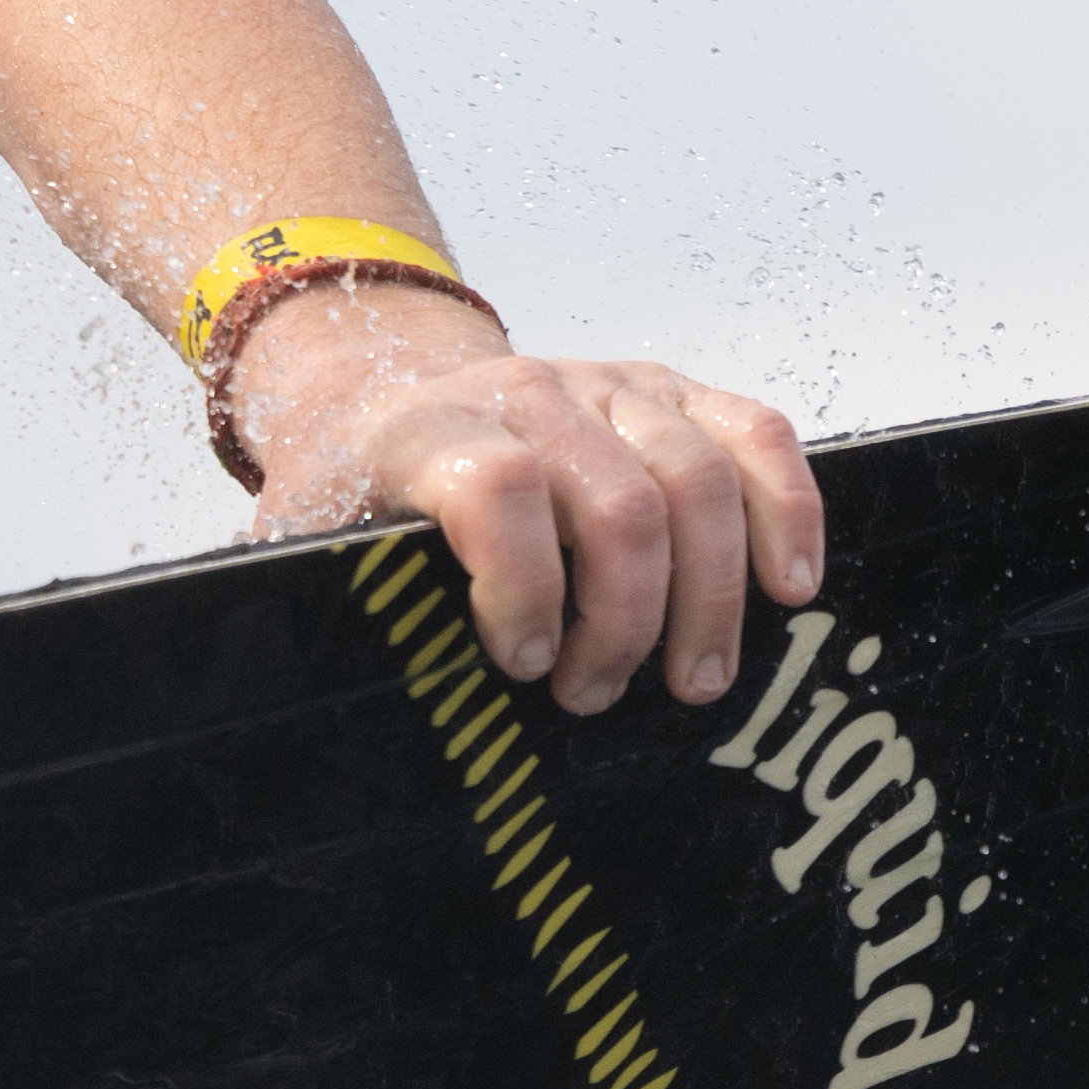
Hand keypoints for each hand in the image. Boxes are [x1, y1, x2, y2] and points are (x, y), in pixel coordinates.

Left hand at [237, 286, 826, 706]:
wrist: (380, 390)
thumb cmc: (351, 497)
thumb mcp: (303, 550)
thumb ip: (306, 613)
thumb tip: (299, 704)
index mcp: (427, 431)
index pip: (498, 488)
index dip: (523, 587)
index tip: (520, 666)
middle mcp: (527, 392)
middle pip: (618, 498)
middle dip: (628, 619)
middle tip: (602, 696)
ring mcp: (610, 383)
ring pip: (701, 473)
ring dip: (709, 594)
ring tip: (691, 680)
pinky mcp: (672, 389)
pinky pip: (758, 433)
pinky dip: (787, 509)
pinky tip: (790, 589)